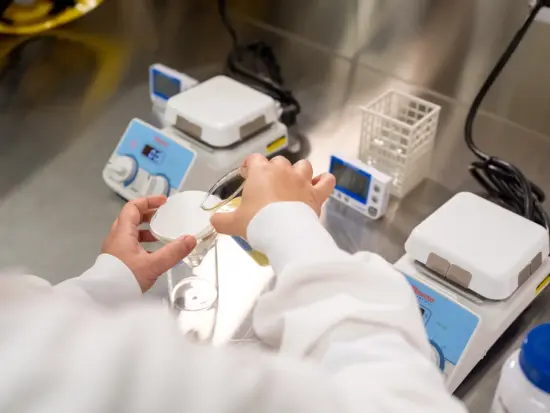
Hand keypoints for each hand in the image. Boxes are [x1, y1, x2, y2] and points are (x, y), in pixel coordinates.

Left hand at [102, 196, 196, 291]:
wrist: (105, 299)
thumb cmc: (125, 277)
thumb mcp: (153, 264)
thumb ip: (173, 251)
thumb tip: (191, 239)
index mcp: (123, 232)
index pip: (133, 208)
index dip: (148, 201)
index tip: (163, 201)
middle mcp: (117, 238)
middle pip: (131, 218)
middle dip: (148, 214)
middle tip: (164, 215)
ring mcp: (115, 249)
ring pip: (131, 232)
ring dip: (146, 230)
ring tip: (161, 234)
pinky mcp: (117, 260)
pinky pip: (131, 244)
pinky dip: (143, 243)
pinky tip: (155, 253)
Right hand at [211, 155, 335, 236]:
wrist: (283, 233)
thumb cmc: (258, 222)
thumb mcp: (233, 223)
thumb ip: (221, 220)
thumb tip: (213, 221)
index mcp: (261, 172)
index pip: (253, 159)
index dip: (249, 165)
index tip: (246, 174)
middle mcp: (283, 171)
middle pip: (279, 162)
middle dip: (274, 171)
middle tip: (269, 186)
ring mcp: (302, 180)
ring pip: (303, 165)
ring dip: (299, 172)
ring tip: (294, 183)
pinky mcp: (316, 193)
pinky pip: (327, 180)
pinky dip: (324, 181)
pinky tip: (320, 185)